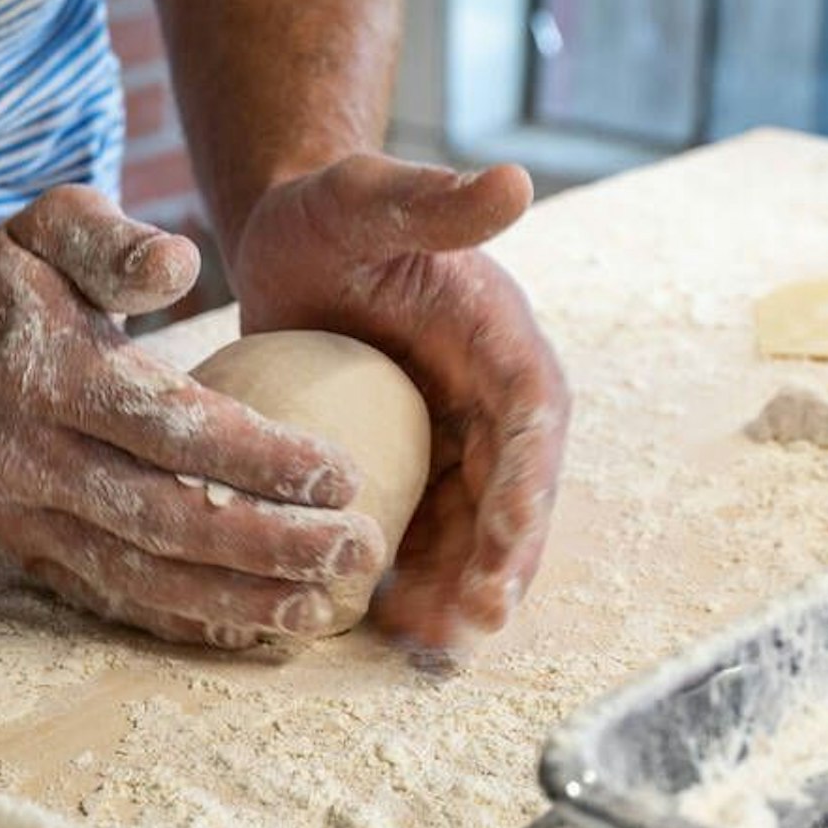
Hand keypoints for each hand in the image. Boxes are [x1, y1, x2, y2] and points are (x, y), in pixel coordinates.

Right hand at [0, 186, 387, 647]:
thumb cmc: (14, 275)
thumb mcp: (51, 222)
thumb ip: (113, 239)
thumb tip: (178, 264)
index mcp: (42, 369)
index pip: (164, 424)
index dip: (257, 456)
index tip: (345, 474)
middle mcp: (24, 454)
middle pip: (160, 516)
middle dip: (267, 544)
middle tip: (358, 551)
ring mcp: (18, 513)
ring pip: (136, 574)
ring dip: (234, 598)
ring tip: (320, 606)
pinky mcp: (21, 549)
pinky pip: (106, 597)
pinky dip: (180, 620)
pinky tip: (252, 627)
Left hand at [231, 155, 568, 650]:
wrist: (294, 237)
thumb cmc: (331, 210)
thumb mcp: (368, 196)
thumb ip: (432, 198)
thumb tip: (515, 180)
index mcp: (501, 340)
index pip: (532, 421)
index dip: (527, 490)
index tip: (509, 551)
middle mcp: (491, 399)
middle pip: (513, 495)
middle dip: (501, 566)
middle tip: (471, 628)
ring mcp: (453, 439)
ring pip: (472, 529)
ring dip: (460, 589)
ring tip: (429, 647)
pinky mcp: (412, 464)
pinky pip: (424, 531)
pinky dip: (414, 578)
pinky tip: (383, 627)